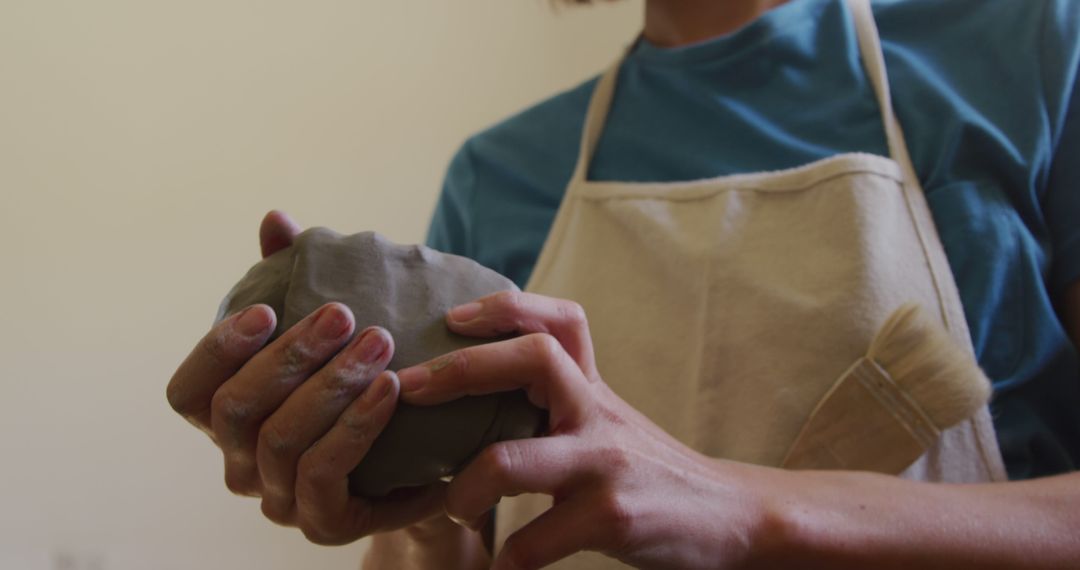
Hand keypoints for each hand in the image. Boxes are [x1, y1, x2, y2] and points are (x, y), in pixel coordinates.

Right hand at [166, 211, 444, 544]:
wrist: (428, 462)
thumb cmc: (364, 387)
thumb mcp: (331, 334)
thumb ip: (293, 280)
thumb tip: (275, 219)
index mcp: (228, 420)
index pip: (188, 391)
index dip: (216, 349)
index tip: (263, 307)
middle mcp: (241, 464)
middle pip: (236, 410)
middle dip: (290, 356)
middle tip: (343, 313)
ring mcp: (278, 500)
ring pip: (283, 439)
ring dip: (332, 384)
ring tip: (379, 342)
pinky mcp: (323, 522)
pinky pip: (326, 472)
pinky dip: (357, 426)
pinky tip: (392, 388)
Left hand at [397, 291, 772, 569]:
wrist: (727, 517)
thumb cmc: (647, 468)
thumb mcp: (606, 418)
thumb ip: (559, 398)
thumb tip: (481, 385)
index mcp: (593, 387)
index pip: (558, 320)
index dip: (503, 307)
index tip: (452, 318)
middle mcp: (598, 412)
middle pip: (532, 360)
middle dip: (461, 369)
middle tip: (412, 389)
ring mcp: (604, 463)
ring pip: (509, 461)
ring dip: (463, 488)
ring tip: (455, 506)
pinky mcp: (611, 517)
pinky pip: (533, 541)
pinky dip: (507, 560)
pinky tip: (500, 568)